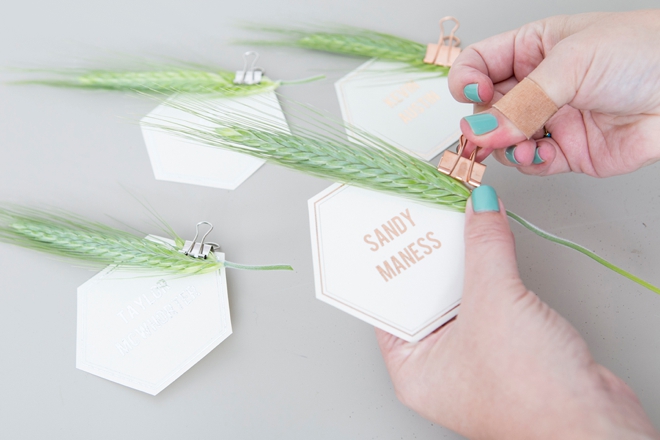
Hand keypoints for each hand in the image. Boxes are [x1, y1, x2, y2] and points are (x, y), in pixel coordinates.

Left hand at [376, 186, 658, 438]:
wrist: (595, 427)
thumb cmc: (533, 399)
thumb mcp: (495, 303)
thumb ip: (485, 247)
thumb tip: (479, 209)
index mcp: (413, 369)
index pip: (388, 306)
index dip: (392, 266)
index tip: (396, 231)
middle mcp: (440, 367)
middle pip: (425, 297)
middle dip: (432, 259)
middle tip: (430, 219)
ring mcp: (474, 360)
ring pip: (461, 298)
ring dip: (465, 264)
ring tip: (459, 225)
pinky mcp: (507, 351)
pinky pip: (490, 303)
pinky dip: (492, 277)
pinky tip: (493, 250)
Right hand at [447, 11, 659, 176]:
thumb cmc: (643, 53)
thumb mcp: (570, 64)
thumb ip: (520, 103)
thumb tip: (478, 131)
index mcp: (533, 49)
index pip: (479, 65)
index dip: (467, 81)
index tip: (473, 96)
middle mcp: (538, 86)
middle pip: (487, 109)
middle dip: (484, 123)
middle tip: (485, 134)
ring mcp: (552, 119)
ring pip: (505, 140)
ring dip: (505, 146)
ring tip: (520, 144)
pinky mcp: (569, 151)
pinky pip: (533, 162)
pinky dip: (528, 162)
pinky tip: (537, 153)